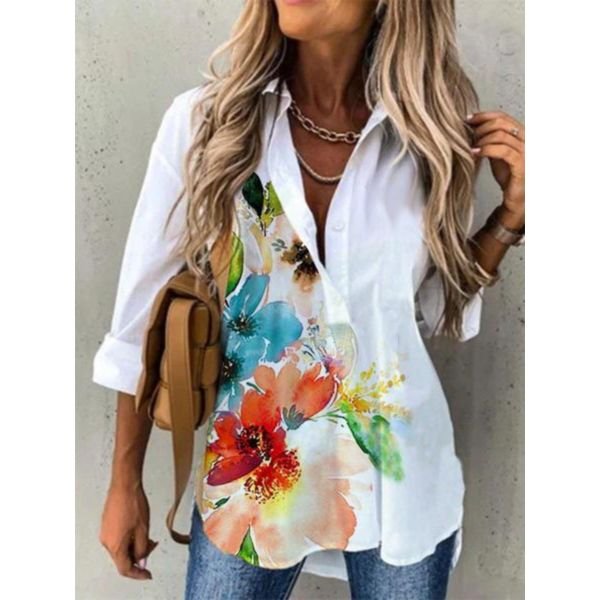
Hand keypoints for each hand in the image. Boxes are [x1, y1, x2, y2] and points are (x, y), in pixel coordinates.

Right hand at [99, 481, 158, 580]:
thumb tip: (141, 561)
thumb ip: (142, 548)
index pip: (125, 568)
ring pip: (121, 548)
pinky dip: (129, 539)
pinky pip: (118, 538)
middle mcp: (107, 541)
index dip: (137, 574)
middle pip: (122, 558)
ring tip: (148, 536)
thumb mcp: (143, 529)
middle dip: (139, 556)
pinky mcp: (107, 524)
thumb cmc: (133, 504)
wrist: (124, 484)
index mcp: (115, 546)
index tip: (148, 574)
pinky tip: (139, 530)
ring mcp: (105, 532)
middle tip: (152, 546)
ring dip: (135, 546)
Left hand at [467, 111, 524, 227]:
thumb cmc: (507, 175)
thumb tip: (472, 127)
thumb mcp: (496, 153)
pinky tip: (475, 153)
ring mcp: (526, 151)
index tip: (467, 119)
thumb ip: (489, 140)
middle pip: (502, 122)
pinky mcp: (522, 164)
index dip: (484, 115)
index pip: (503, 116)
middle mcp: (526, 140)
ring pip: (501, 135)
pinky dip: (486, 149)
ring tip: (471, 147)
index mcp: (521, 134)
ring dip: (482, 139)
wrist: (516, 197)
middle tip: (468, 136)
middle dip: (481, 127)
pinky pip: (503, 151)